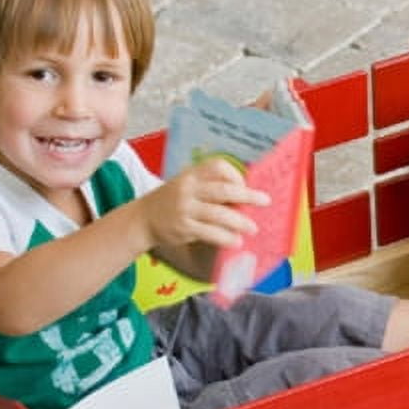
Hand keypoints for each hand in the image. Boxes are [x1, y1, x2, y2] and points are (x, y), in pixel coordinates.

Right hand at [141, 156, 268, 250]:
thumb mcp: (188, 185)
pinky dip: (225, 238)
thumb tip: (246, 197)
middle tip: (265, 201)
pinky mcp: (183, 227)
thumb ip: (210, 187)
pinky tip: (236, 241)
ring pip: (219, 214)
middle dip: (247, 196)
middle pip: (223, 190)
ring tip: (253, 228)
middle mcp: (188, 189)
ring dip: (240, 222)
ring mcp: (185, 208)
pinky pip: (209, 232)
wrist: (143, 219)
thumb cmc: (173, 201)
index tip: (245, 185)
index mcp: (191, 174)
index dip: (235, 175)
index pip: (218, 167)